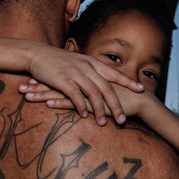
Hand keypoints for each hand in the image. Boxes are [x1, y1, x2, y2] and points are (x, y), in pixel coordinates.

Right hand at [21, 45, 143, 124]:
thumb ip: (91, 70)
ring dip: (99, 110)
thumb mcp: (78, 61)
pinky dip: (81, 106)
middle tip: (123, 120)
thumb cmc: (58, 60)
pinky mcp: (63, 80)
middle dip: (116, 105)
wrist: (38, 54)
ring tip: (103, 123)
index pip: (115, 73)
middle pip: (107, 88)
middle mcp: (87, 67)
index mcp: (92, 63)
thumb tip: (103, 79)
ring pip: (93, 93)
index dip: (128, 82)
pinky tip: (85, 115)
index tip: (141, 90)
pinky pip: (76, 95)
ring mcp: (75, 73)